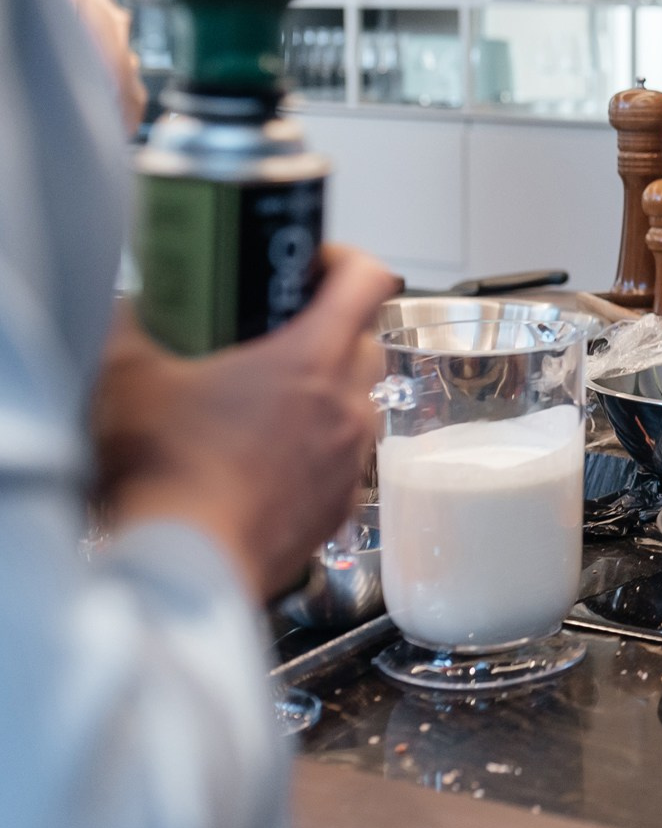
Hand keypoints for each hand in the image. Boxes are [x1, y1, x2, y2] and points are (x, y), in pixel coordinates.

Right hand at [93, 245, 397, 599]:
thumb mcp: (128, 379)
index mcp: (312, 359)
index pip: (367, 280)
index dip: (346, 260)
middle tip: (279, 331)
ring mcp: (350, 460)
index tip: (313, 262)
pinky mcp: (339, 508)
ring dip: (326, 393)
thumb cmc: (166, 475)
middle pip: (367, 341)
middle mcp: (347, 406)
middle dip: (332, 327)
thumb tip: (128, 306)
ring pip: (359, 403)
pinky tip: (267, 459)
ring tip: (267, 400)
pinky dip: (318, 451)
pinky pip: (344, 462)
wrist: (184, 567)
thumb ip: (129, 326)